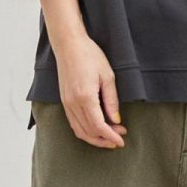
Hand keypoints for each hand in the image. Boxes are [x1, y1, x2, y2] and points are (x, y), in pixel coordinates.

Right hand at [50, 33, 127, 148]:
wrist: (69, 45)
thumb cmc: (90, 56)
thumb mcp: (107, 76)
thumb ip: (112, 101)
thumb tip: (116, 120)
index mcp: (85, 97)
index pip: (99, 126)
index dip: (111, 137)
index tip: (121, 141)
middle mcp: (73, 103)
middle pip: (89, 132)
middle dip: (105, 139)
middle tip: (119, 138)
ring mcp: (66, 103)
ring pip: (79, 130)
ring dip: (95, 137)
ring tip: (109, 137)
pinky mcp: (64, 101)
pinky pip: (73, 123)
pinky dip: (84, 131)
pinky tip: (95, 129)